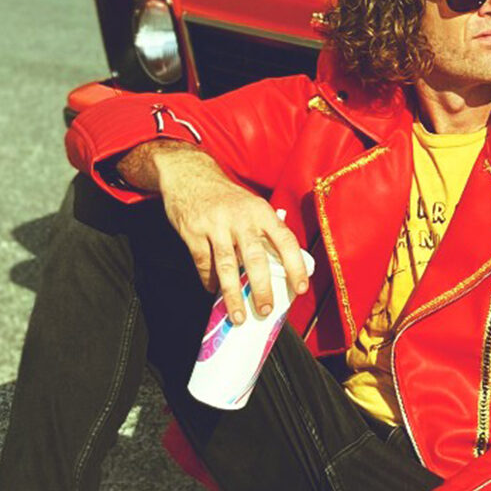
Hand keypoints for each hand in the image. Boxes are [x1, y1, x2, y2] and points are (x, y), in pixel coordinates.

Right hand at [120, 141, 308, 322]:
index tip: (301, 288)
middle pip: (255, 259)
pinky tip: (213, 291)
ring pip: (227, 266)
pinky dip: (209, 281)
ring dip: (233, 295)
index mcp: (261, 211)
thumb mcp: (251, 205)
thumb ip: (263, 231)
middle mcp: (241, 217)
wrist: (188, 174)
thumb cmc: (226, 196)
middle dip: (262, 288)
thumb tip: (279, 268)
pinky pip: (203, 263)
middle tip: (265, 310)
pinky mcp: (192, 231)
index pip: (285, 240)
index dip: (295, 265)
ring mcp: (215, 224)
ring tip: (239, 316)